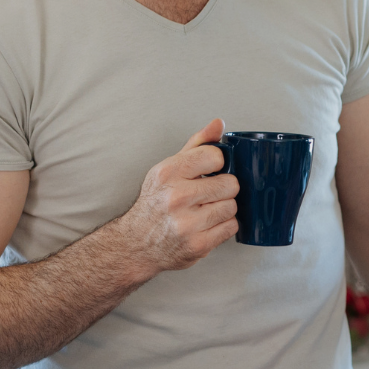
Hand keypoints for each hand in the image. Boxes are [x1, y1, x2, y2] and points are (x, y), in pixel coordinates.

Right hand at [109, 120, 239, 277]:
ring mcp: (186, 224)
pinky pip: (231, 227)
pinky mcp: (197, 245)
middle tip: (210, 194)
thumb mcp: (169, 169)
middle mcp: (175, 197)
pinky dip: (224, 226)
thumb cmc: (156, 202)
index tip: (210, 171)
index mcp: (168, 172)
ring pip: (232, 206)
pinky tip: (208, 225)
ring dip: (225, 208)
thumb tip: (219, 123)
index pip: (216, 157)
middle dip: (224, 188)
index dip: (218, 164)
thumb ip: (196, 145)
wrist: (136, 244)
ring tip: (207, 210)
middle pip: (230, 184)